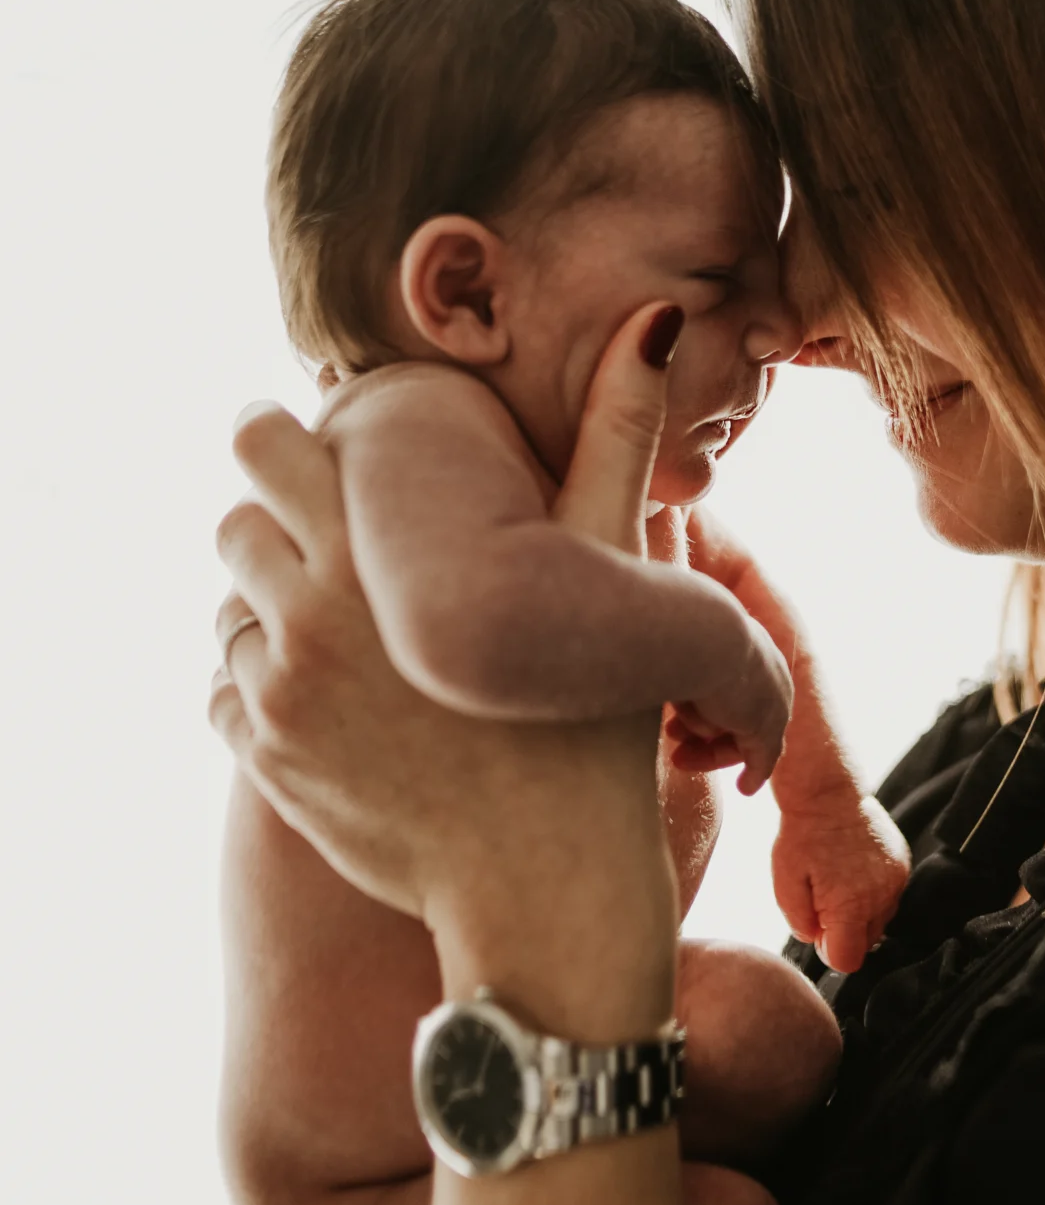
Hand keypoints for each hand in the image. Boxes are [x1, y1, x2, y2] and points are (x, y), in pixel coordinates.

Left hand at [211, 303, 694, 1024]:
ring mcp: (281, 694)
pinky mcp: (270, 761)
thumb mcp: (612, 569)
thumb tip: (653, 316)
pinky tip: (350, 702)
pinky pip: (230, 691)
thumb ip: (615, 436)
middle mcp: (310, 612)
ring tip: (359, 634)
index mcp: (379, 548)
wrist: (551, 887)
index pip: (260, 446)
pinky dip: (271, 688)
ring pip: (231, 611)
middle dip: (279, 524)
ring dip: (276, 609)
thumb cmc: (594, 722)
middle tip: (343, 550)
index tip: (331, 461)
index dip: (288, 442)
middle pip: (233, 522)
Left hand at [771, 791, 910, 975]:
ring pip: (879, 921)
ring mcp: (896, 880)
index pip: (847, 961)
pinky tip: (853, 869)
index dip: (828, 950)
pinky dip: (872, 892)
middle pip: (866, 944)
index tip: (817, 925)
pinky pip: (889, 896)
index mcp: (851, 906)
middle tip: (823, 897)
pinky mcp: (902, 864)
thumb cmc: (802, 836)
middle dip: (844, 930)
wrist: (828, 791)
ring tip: (838, 879)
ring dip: (860, 912)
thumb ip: (801, 924)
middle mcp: (881, 897)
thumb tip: (817, 939)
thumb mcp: (785, 885)